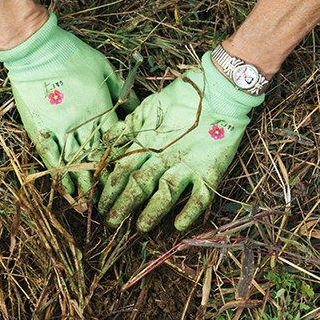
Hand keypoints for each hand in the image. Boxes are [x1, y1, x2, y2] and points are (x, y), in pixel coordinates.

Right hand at [0, 13, 135, 194]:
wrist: (37, 50)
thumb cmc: (73, 54)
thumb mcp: (105, 67)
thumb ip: (122, 91)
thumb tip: (138, 108)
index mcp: (101, 109)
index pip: (117, 144)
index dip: (121, 164)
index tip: (128, 180)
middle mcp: (83, 124)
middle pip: (97, 160)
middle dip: (103, 184)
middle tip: (110, 204)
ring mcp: (60, 128)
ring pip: (74, 165)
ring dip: (82, 187)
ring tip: (87, 206)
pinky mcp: (41, 129)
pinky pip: (52, 158)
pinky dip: (59, 176)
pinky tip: (65, 190)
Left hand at [98, 52, 264, 230]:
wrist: (219, 91)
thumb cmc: (181, 98)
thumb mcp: (147, 108)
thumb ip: (127, 128)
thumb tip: (105, 142)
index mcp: (146, 142)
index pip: (122, 170)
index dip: (109, 190)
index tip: (100, 207)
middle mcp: (163, 156)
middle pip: (138, 185)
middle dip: (122, 205)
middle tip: (111, 223)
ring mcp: (187, 164)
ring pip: (165, 193)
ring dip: (152, 212)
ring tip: (141, 228)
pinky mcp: (209, 169)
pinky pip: (200, 196)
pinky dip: (190, 212)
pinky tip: (179, 226)